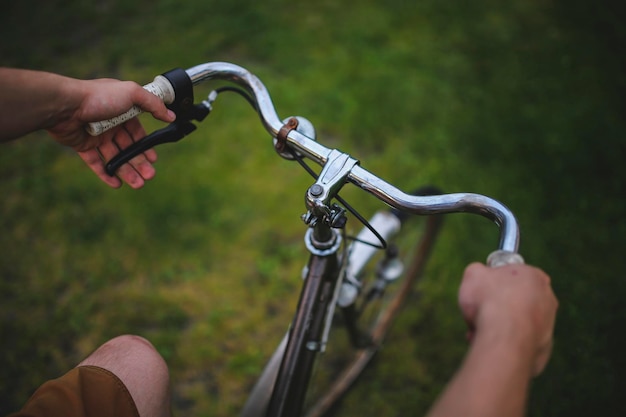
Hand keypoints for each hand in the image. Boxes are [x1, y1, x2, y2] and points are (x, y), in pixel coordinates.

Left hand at [46, 78, 175, 187]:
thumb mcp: (132, 93)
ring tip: (138, 184)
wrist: (66, 105)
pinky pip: (96, 163)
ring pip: (115, 157)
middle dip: (139, 163)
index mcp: (122, 111)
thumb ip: (153, 104)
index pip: (137, 131)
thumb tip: (171, 115)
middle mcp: (110, 124)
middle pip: (128, 147)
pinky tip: (117, 184)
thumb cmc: (99, 96)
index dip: (145, 146)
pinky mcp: (83, 145)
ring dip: (127, 171)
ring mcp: (97, 136)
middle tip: (149, 176)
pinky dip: (106, 174)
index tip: (153, 159)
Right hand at [458, 263, 557, 375]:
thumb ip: (478, 271)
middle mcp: (548, 299)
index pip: (512, 275)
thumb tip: (478, 274)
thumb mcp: (473, 274)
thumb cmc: (489, 300)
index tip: (481, 291)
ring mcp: (548, 325)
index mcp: (534, 276)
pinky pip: (519, 343)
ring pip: (517, 324)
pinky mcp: (543, 348)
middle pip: (515, 300)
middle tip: (478, 312)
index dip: (493, 283)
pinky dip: (505, 344)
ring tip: (479, 331)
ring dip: (498, 327)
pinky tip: (490, 344)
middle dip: (496, 307)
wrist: (504, 337)